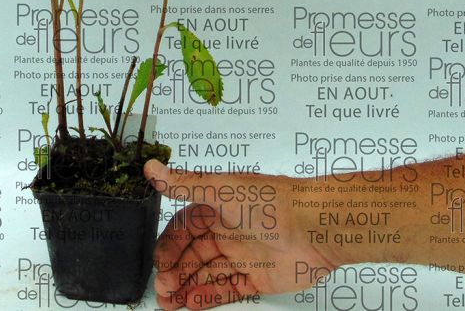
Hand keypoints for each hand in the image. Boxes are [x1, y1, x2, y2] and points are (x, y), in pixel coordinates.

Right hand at [144, 160, 339, 309]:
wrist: (313, 227)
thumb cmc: (268, 201)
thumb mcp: (221, 189)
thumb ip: (185, 183)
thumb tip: (151, 167)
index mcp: (217, 206)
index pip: (184, 228)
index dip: (169, 245)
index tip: (158, 262)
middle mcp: (228, 230)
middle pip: (193, 254)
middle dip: (175, 270)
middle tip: (162, 287)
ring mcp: (242, 255)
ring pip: (207, 273)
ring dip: (186, 286)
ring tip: (168, 302)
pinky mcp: (258, 278)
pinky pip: (228, 288)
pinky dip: (208, 296)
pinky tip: (191, 302)